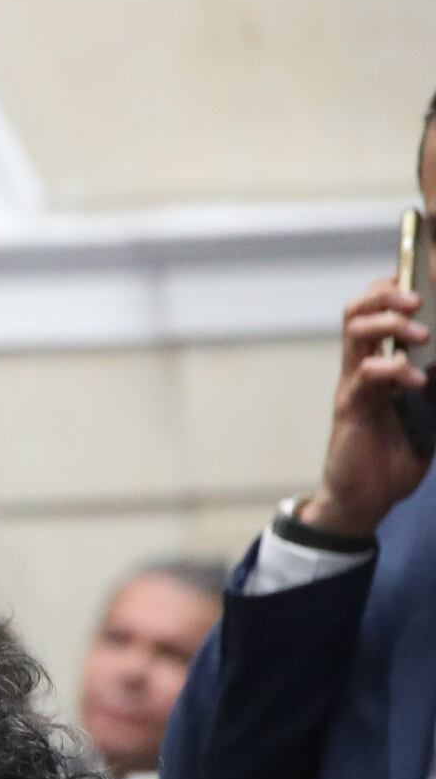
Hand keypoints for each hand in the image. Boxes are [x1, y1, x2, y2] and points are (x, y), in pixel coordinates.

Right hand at [306, 274, 432, 540]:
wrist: (366, 500)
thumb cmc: (396, 456)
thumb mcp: (431, 411)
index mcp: (380, 363)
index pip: (377, 310)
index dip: (393, 286)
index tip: (422, 279)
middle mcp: (361, 367)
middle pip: (357, 310)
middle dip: (387, 293)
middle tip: (417, 299)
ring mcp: (353, 386)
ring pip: (355, 331)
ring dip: (389, 322)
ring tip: (418, 334)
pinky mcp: (350, 408)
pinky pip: (367, 375)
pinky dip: (394, 371)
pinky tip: (416, 382)